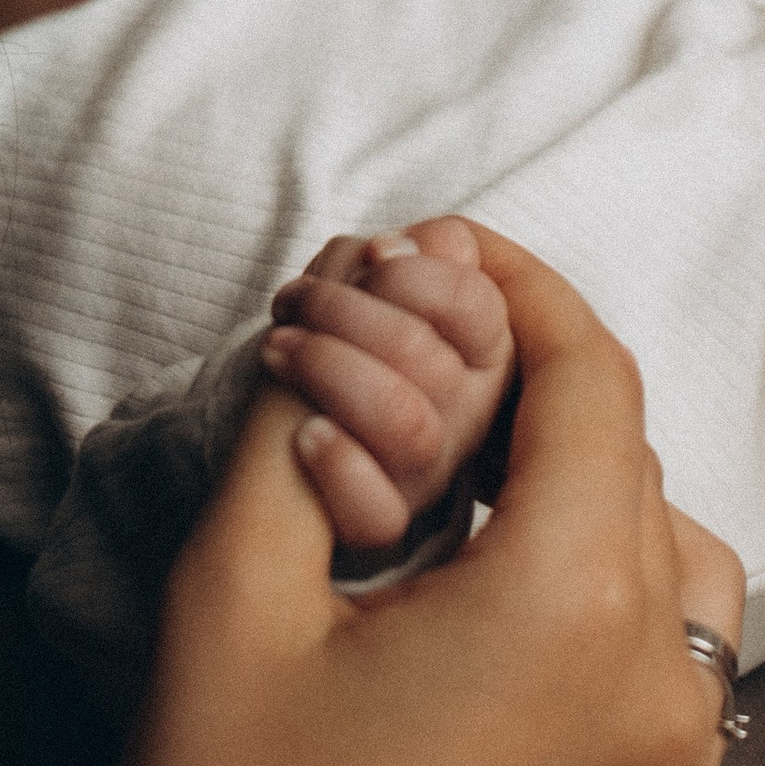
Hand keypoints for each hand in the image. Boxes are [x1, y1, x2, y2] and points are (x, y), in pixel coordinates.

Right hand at [112, 233, 742, 765]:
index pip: (589, 374)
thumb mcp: (229, 608)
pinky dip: (597, 609)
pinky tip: (485, 617)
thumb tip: (329, 332)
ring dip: (577, 498)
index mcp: (575, 600)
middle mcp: (661, 680)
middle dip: (524, 389)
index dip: (516, 289)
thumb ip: (290, 435)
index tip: (442, 252)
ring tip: (454, 488)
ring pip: (667, 564)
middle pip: (628, 462)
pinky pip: (662, 674)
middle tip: (410, 357)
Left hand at [262, 217, 515, 551]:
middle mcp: (470, 412)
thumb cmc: (359, 330)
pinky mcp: (386, 518)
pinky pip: (379, 513)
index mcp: (486, 348)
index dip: (415, 274)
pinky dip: (340, 468)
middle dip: (345, 313)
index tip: (370, 255)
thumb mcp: (393, 276)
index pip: (474, 304)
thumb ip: (420, 251)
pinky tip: (302, 433)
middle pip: (428, 360)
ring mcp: (430, 470)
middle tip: (296, 300)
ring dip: (329, 371)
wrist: (312, 408)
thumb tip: (408, 246)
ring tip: (278, 346)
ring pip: (406, 425)